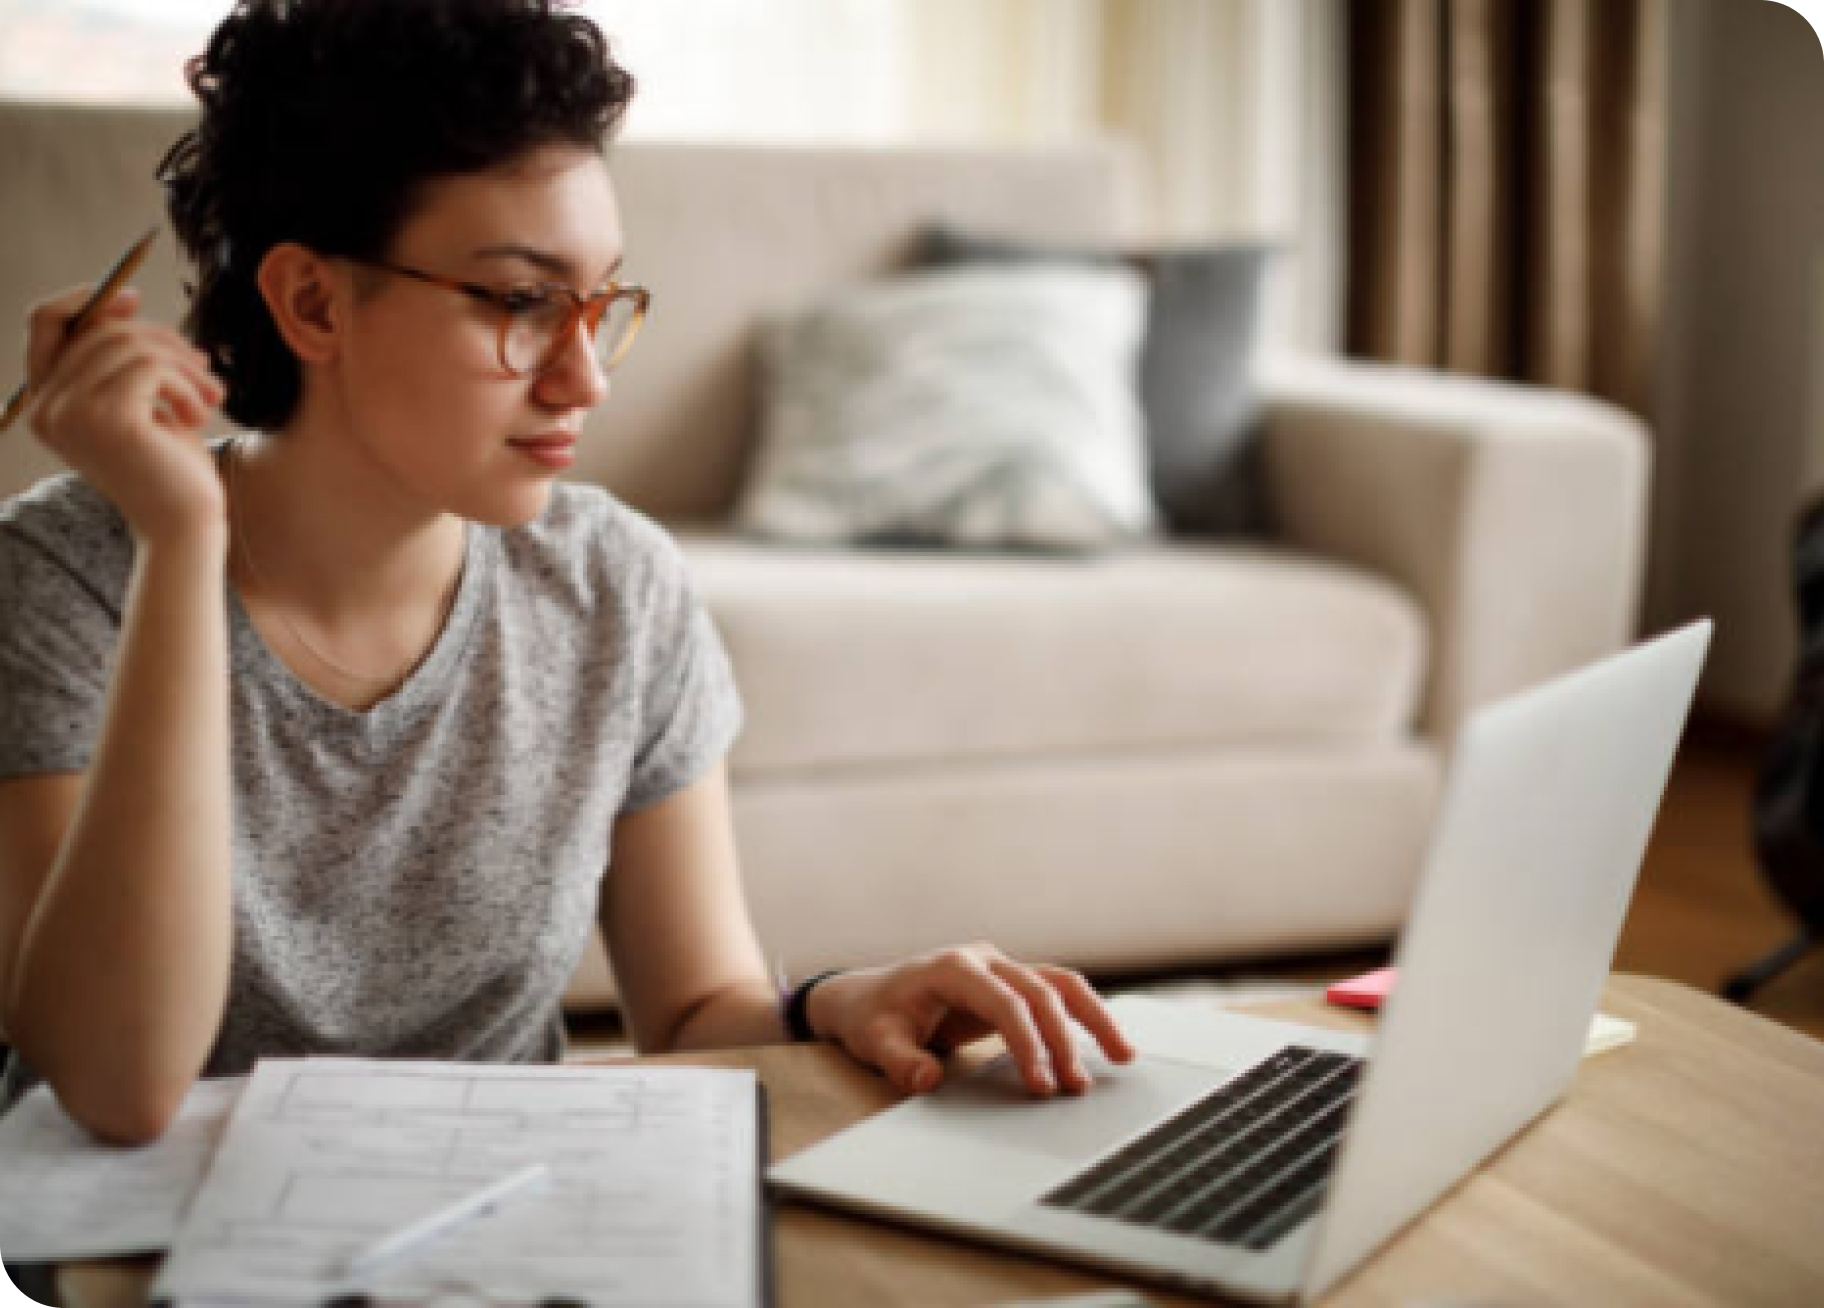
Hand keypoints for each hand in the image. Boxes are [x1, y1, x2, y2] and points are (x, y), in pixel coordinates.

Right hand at [21, 284, 227, 544]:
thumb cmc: (170, 466)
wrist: (186, 525)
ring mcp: (71, 412)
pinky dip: (186, 383)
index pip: (44, 323)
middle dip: (162, 340)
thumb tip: (123, 298)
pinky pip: (151, 366)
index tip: (134, 299)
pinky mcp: (107, 418)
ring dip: (183, 365)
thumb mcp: (141, 401)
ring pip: (130, 344)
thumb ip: (122, 357)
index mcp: (46, 403)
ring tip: (208, 398)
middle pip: (100, 329)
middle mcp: (47, 407)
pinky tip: (198, 414)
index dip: (88, 301)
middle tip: (203, 369)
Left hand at [808, 942, 1136, 1097]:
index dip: (1028, 1042)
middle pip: (1041, 991)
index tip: (1041, 1083)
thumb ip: (900, 1060)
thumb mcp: (876, 1041)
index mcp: (953, 968)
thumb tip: (926, 1079)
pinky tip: (1105, 1047)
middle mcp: (984, 960)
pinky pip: (1054, 996)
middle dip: (1064, 1039)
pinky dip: (1082, 1018)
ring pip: (1059, 985)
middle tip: (1076, 1086)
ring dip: (1093, 1018)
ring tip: (1123, 1057)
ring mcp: (1000, 968)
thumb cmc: (875, 1018)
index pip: (1005, 1002)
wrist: (869, 997)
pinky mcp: (1010, 985)